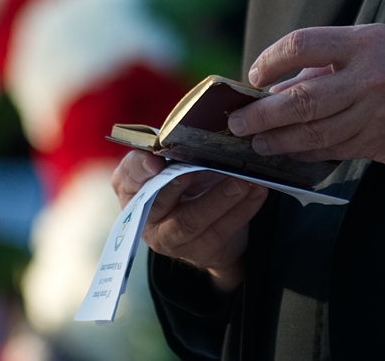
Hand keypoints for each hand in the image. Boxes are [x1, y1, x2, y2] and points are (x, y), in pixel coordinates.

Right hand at [111, 150, 267, 291]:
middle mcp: (146, 217)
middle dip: (183, 182)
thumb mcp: (176, 165)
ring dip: (220, 198)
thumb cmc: (187, 184)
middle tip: (205, 166)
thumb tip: (197, 132)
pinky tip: (256, 192)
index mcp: (132, 188)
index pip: (128, 176)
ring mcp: (170, 239)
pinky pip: (221, 231)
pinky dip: (242, 210)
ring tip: (242, 180)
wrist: (208, 226)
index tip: (156, 160)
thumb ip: (175, 151)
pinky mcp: (199, 251)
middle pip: (160, 200)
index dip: (140, 168)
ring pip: (192, 220)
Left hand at [227, 24, 384, 166]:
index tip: (255, 75)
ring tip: (256, 143)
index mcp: (365, 42)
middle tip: (237, 123)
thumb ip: (332, 60)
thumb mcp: (379, 44)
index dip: (271, 60)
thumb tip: (280, 84)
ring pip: (313, 132)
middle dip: (262, 114)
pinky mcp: (379, 143)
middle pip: (300, 98)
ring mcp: (374, 114)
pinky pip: (332, 150)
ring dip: (278, 140)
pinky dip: (306, 151)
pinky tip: (288, 152)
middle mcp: (368, 77)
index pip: (302, 44)